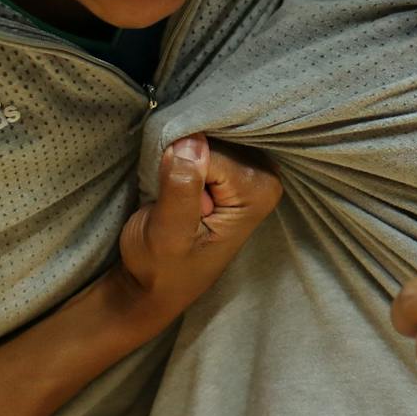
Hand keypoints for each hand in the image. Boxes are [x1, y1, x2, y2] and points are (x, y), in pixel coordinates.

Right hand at [112, 136, 281, 330]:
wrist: (154, 284)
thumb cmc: (162, 268)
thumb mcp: (167, 235)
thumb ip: (182, 189)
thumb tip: (191, 139)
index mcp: (259, 192)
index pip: (211, 152)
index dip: (181, 168)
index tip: (171, 201)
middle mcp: (262, 174)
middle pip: (214, 134)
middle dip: (183, 150)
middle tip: (166, 187)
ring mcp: (247, 167)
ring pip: (206, 131)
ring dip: (179, 147)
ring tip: (167, 183)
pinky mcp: (227, 164)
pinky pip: (201, 135)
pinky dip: (180, 147)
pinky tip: (172, 172)